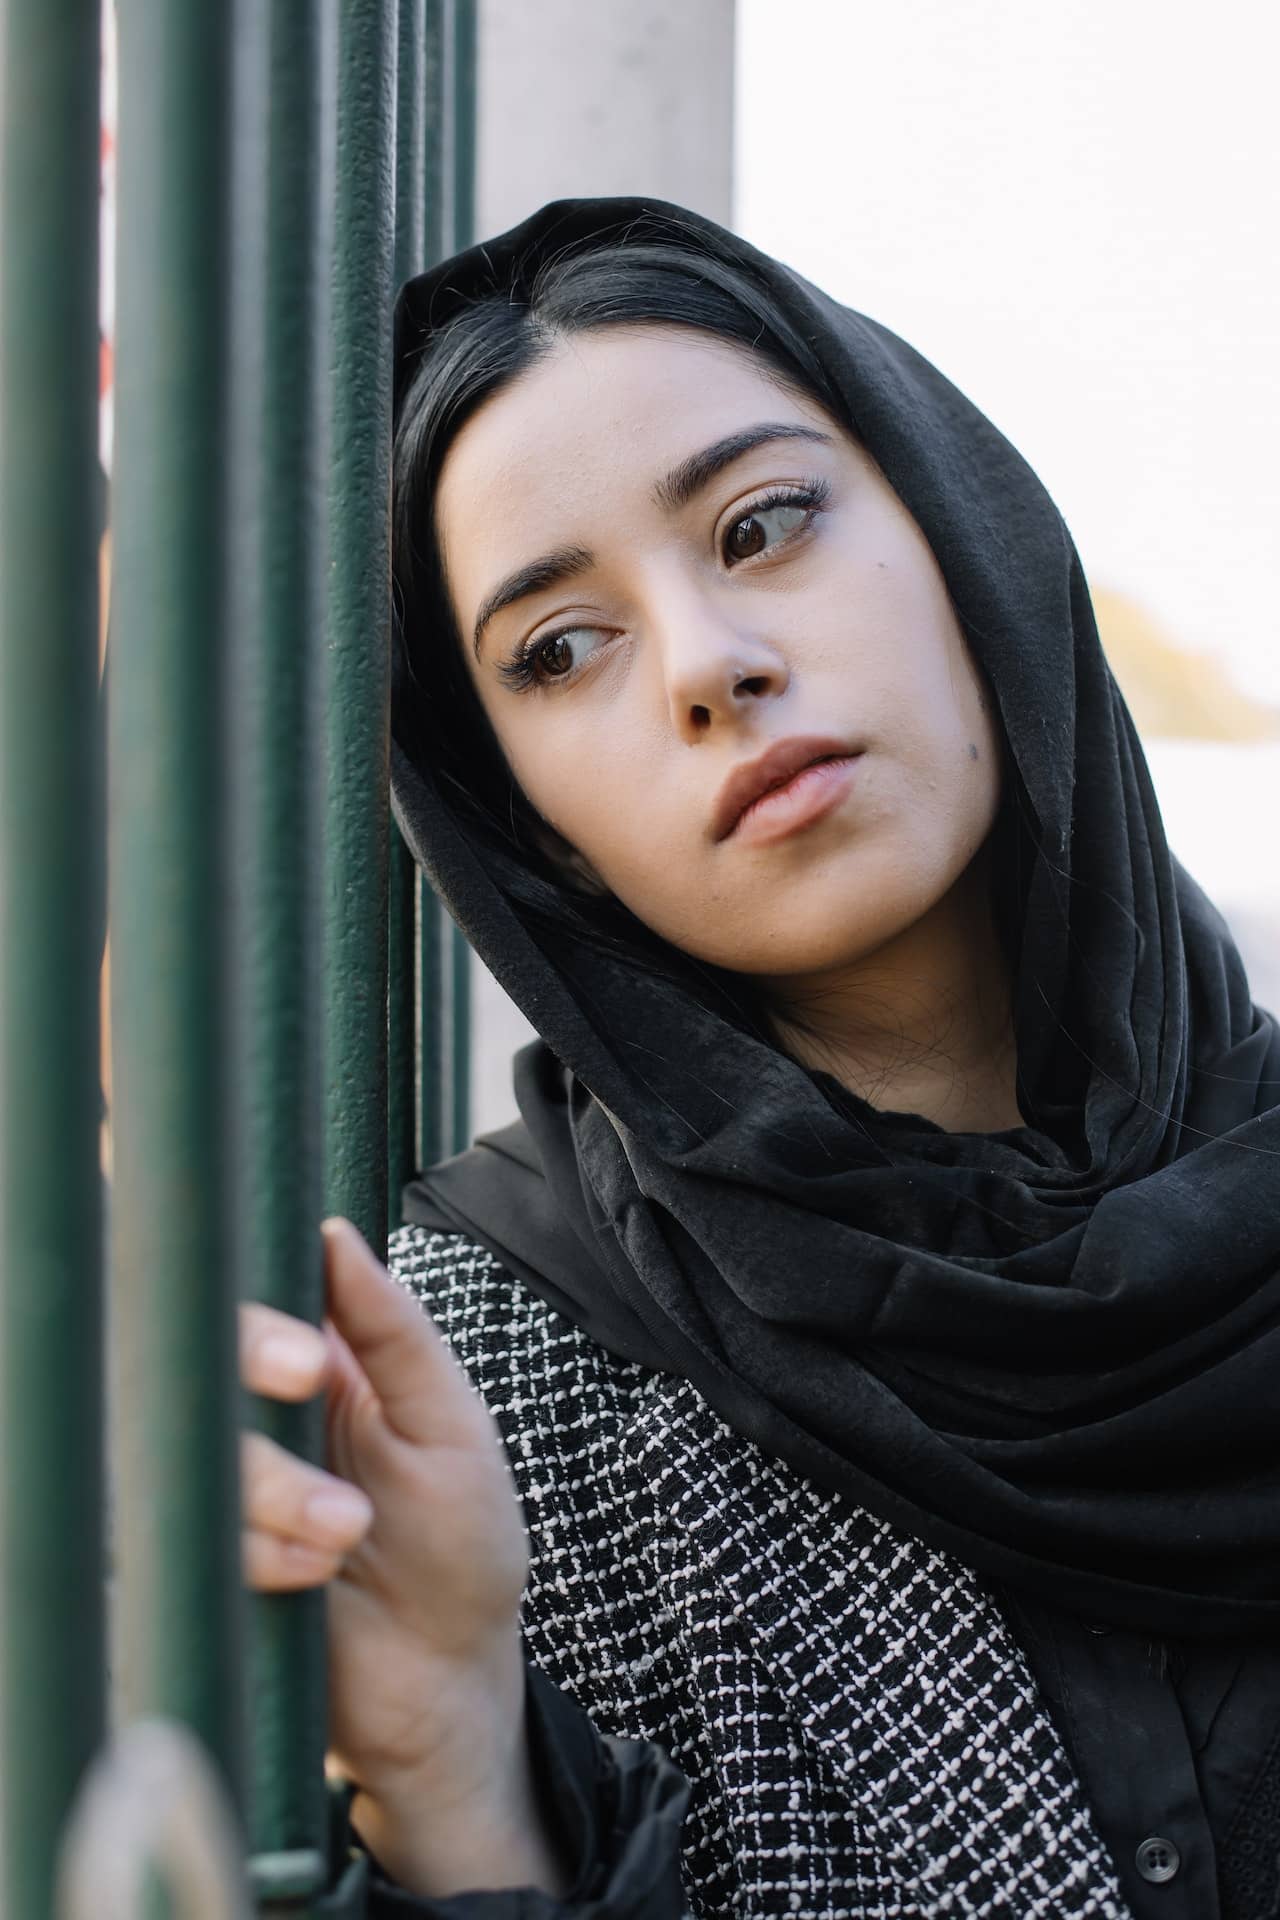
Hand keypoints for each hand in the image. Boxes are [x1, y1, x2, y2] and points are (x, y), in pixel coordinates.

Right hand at [240, 1219, 565, 1895]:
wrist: (446, 1687)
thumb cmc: (460, 1546)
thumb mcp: (451, 1425)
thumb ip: (395, 1332)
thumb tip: (334, 1236)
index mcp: (312, 1370)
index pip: (250, 1307)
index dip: (260, 1320)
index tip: (308, 1357)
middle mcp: (254, 1423)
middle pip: (197, 1367)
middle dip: (252, 1383)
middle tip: (310, 1403)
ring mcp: (222, 1497)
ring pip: (190, 1454)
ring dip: (270, 1490)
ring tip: (347, 1530)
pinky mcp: (199, 1568)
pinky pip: (181, 1539)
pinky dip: (253, 1553)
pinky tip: (312, 1575)